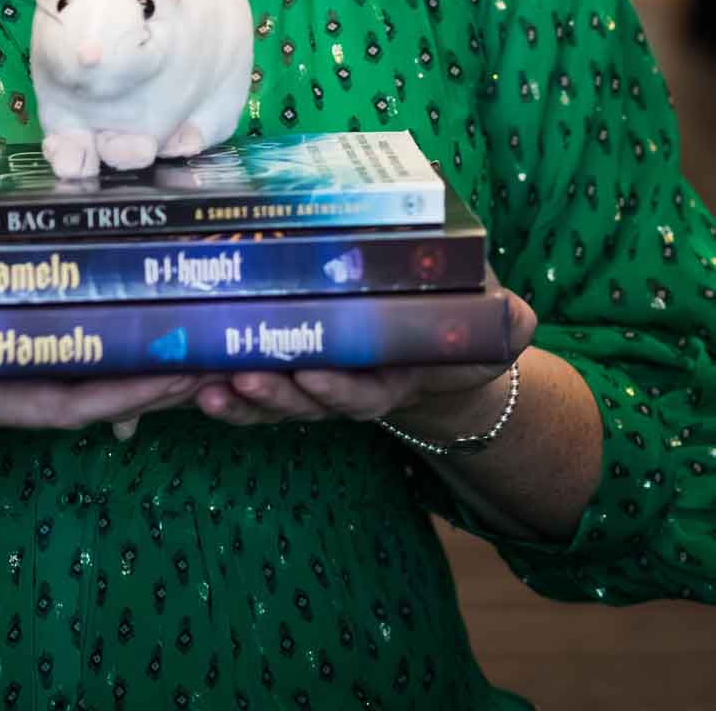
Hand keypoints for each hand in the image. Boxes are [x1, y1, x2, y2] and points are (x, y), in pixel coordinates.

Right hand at [0, 340, 203, 451]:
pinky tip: (140, 333)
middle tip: (216, 357)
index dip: (122, 392)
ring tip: (200, 345)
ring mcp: (9, 378)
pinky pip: (65, 363)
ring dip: (143, 367)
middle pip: (96, 393)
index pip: (67, 402)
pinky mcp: (2, 363)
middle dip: (154, 381)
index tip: (171, 377)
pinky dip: (107, 354)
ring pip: (89, 379)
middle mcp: (10, 392)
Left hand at [184, 275, 537, 436]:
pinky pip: (256, 389)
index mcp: (392, 379)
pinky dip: (230, 392)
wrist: (432, 357)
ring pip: (275, 398)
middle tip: (241, 378)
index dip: (336, 389)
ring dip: (241, 395)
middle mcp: (348, 390)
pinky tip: (200, 382)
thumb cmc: (454, 333)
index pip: (362, 393)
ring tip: (208, 385)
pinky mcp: (289, 370)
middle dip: (273, 394)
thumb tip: (519, 316)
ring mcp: (316, 384)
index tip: (311, 375)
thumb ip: (505, 322)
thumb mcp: (491, 325)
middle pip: (306, 401)